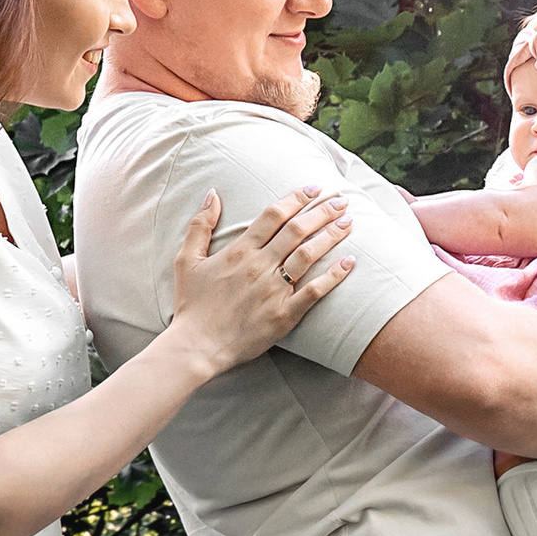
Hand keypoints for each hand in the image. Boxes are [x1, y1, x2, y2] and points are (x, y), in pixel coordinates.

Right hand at [168, 187, 352, 376]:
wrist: (196, 346)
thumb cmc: (191, 305)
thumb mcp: (187, 260)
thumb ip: (200, 225)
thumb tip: (212, 194)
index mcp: (239, 251)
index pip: (273, 216)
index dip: (296, 198)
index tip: (313, 188)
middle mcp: (259, 266)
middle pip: (297, 230)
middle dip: (322, 211)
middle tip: (341, 200)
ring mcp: (273, 291)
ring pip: (308, 255)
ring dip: (331, 235)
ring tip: (349, 222)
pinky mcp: (284, 315)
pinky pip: (314, 291)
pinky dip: (334, 276)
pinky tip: (349, 262)